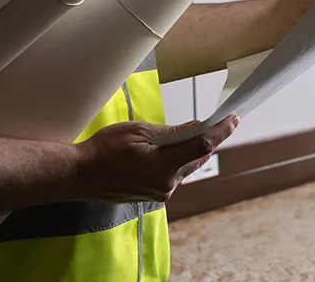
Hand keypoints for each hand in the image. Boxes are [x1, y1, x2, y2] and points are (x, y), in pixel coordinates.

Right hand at [74, 115, 237, 202]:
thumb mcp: (139, 131)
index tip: (233, 118)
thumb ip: (172, 132)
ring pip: (187, 166)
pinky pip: (175, 174)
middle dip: (207, 139)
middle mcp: (167, 183)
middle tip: (214, 120)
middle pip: (198, 157)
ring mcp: (162, 192)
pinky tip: (165, 150)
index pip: (202, 146)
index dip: (221, 131)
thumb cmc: (104, 149)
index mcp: (164, 165)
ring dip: (190, 150)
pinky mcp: (155, 194)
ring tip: (182, 133)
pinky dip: (177, 160)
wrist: (80, 175)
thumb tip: (197, 127)